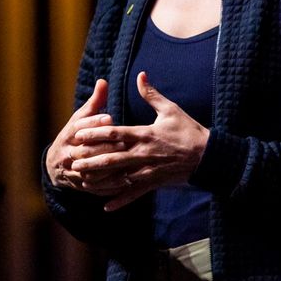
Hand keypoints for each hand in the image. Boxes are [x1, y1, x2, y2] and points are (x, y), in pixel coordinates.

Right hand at [45, 79, 126, 189]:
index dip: (92, 123)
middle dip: (104, 147)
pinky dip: (109, 185)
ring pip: (90, 172)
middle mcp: (67, 153)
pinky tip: (126, 181)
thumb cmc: (75, 136)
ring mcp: (72, 172)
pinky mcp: (80, 186)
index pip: (78, 128)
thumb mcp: (81, 118)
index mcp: (67, 135)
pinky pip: (95, 187)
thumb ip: (94, 102)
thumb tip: (103, 81)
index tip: (109, 117)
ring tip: (128, 164)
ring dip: (108, 169)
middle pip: (84, 151)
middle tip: (124, 143)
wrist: (57, 165)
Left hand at [71, 71, 209, 210]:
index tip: (77, 134)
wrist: (209, 157)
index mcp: (145, 134)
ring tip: (81, 181)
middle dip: (90, 160)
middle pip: (112, 158)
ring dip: (100, 180)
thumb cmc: (189, 131)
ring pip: (119, 178)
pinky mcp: (154, 183)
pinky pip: (134, 194)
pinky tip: (105, 206)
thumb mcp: (171, 110)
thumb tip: (140, 74)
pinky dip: (120, 201)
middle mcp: (143, 154)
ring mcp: (148, 171)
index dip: (95, 133)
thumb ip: (151, 94)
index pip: (115, 133)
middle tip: (72, 161)